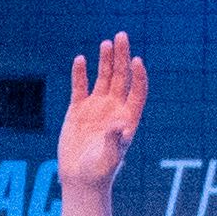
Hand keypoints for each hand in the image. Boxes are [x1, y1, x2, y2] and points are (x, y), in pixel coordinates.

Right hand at [52, 31, 145, 195]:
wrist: (80, 179)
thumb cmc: (100, 171)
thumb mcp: (109, 158)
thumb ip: (114, 140)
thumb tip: (118, 124)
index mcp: (128, 118)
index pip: (138, 90)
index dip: (138, 75)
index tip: (136, 60)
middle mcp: (114, 108)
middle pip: (121, 77)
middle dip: (121, 56)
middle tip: (121, 36)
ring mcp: (96, 107)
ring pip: (103, 78)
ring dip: (105, 60)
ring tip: (106, 43)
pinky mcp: (78, 110)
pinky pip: (80, 87)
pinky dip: (79, 74)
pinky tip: (80, 60)